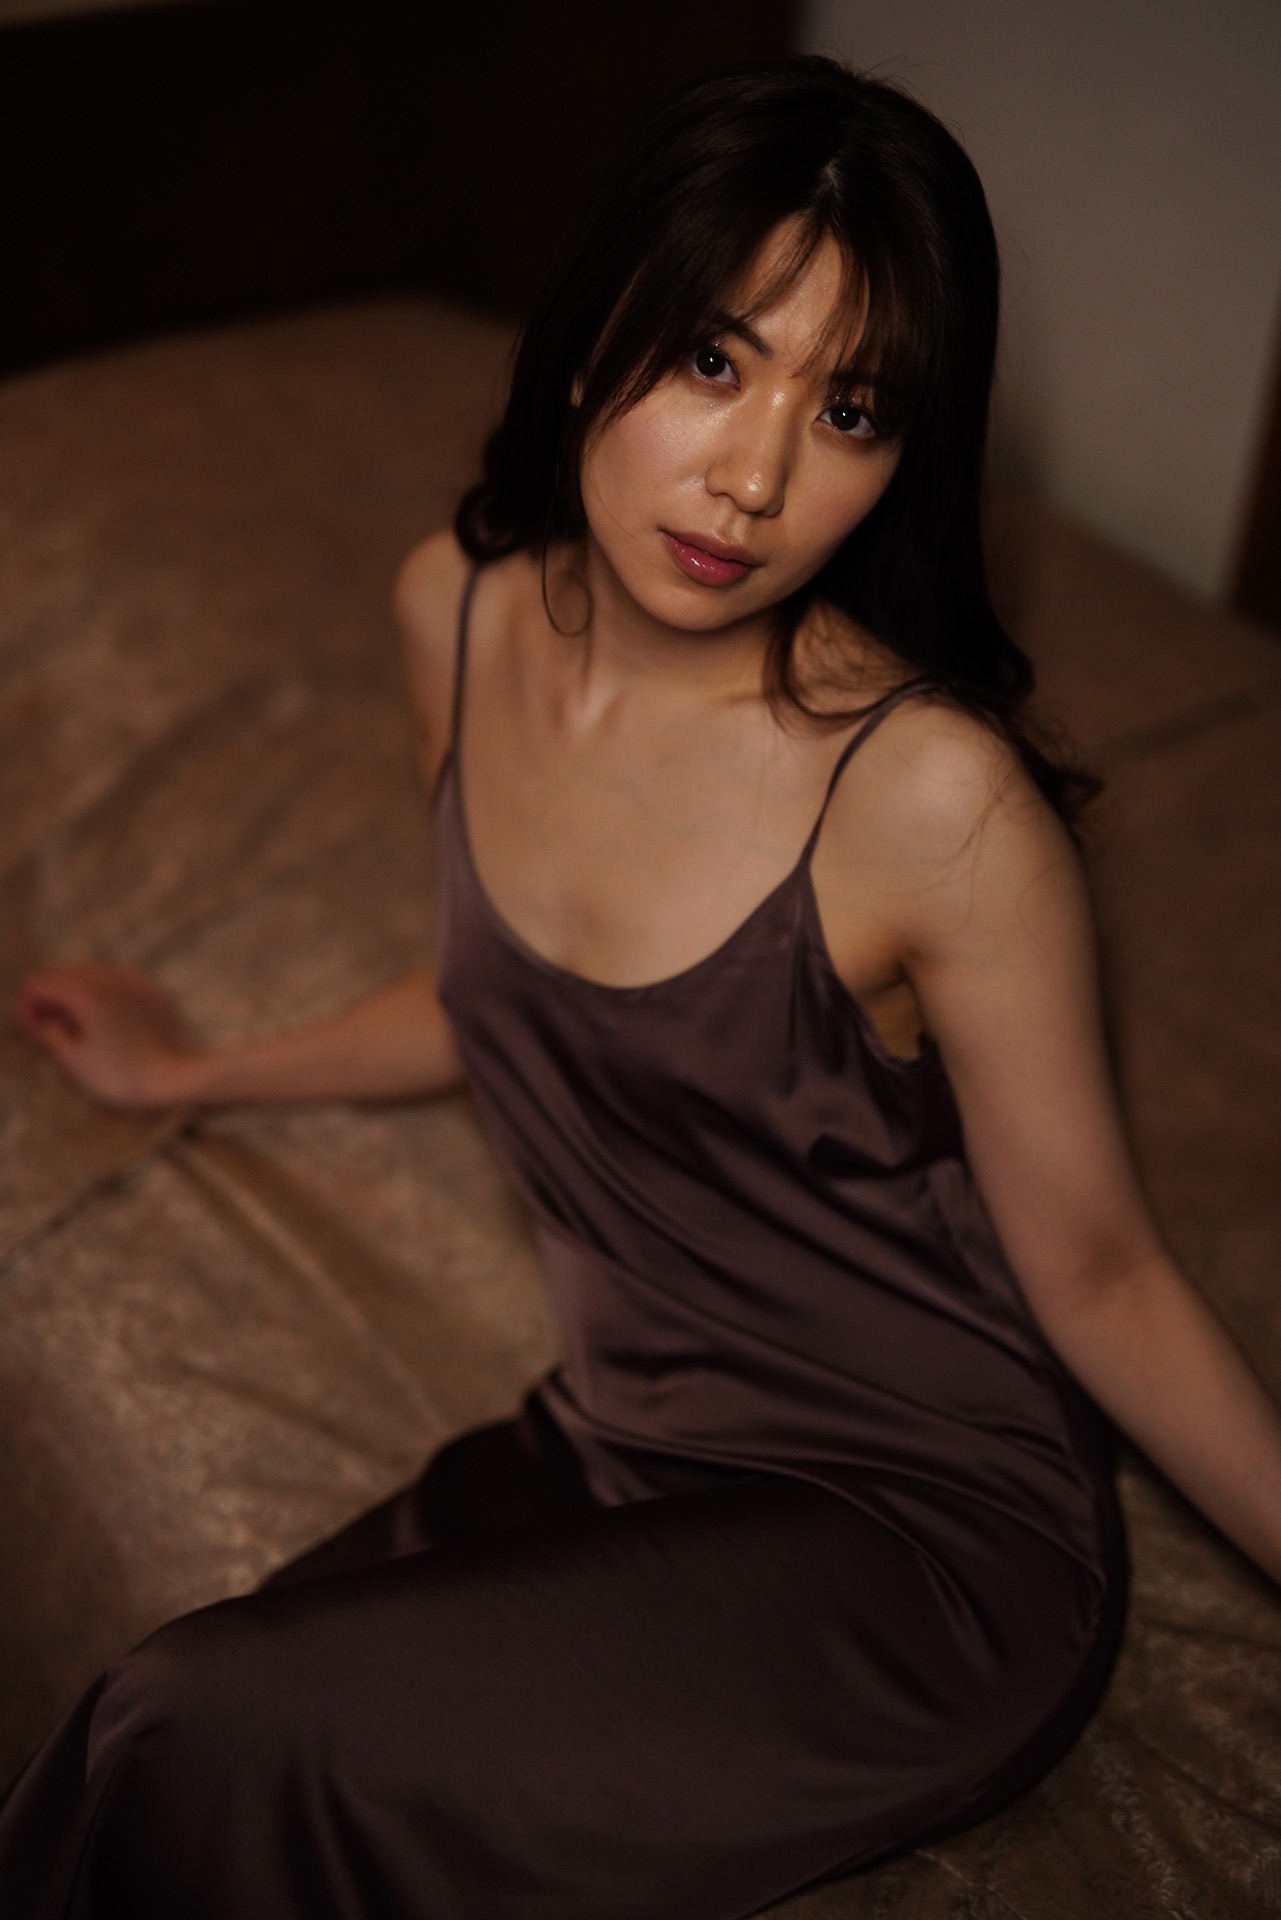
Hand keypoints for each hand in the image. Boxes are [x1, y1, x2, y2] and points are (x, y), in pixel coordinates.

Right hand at [13, 961, 200, 1109]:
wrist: (177, 1077)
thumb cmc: (122, 1075)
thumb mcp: (75, 1061)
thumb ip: (51, 1034)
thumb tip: (48, 1021)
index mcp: (83, 993)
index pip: (38, 984)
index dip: (29, 1008)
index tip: (38, 1034)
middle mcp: (108, 978)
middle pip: (63, 972)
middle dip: (51, 996)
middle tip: (54, 1028)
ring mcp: (135, 981)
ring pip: (93, 971)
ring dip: (77, 990)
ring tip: (80, 1021)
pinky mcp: (155, 990)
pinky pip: (121, 979)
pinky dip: (107, 991)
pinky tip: (112, 1013)